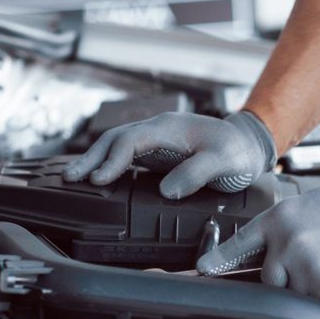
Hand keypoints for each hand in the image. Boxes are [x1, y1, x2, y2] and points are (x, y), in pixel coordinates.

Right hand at [62, 111, 276, 198]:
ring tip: (74, 178)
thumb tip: (168, 190)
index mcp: (170, 128)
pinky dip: (108, 163)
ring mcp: (156, 140)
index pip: (131, 141)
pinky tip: (98, 177)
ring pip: (117, 145)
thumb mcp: (224, 161)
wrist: (249, 145)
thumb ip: (197, 173)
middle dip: (91, 158)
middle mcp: (158, 130)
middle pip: (115, 139)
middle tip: (70, 178)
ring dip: (95, 160)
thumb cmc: (238, 151)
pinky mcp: (158, 152)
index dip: (112, 160)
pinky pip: (126, 154)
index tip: (99, 179)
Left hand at [197, 178, 319, 306]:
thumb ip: (284, 227)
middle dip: (287, 278)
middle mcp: (288, 242)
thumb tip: (265, 248)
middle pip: (268, 280)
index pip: (238, 245)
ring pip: (295, 296)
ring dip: (312, 289)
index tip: (201, 271)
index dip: (217, 261)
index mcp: (280, 218)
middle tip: (318, 262)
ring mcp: (306, 267)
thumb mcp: (311, 206)